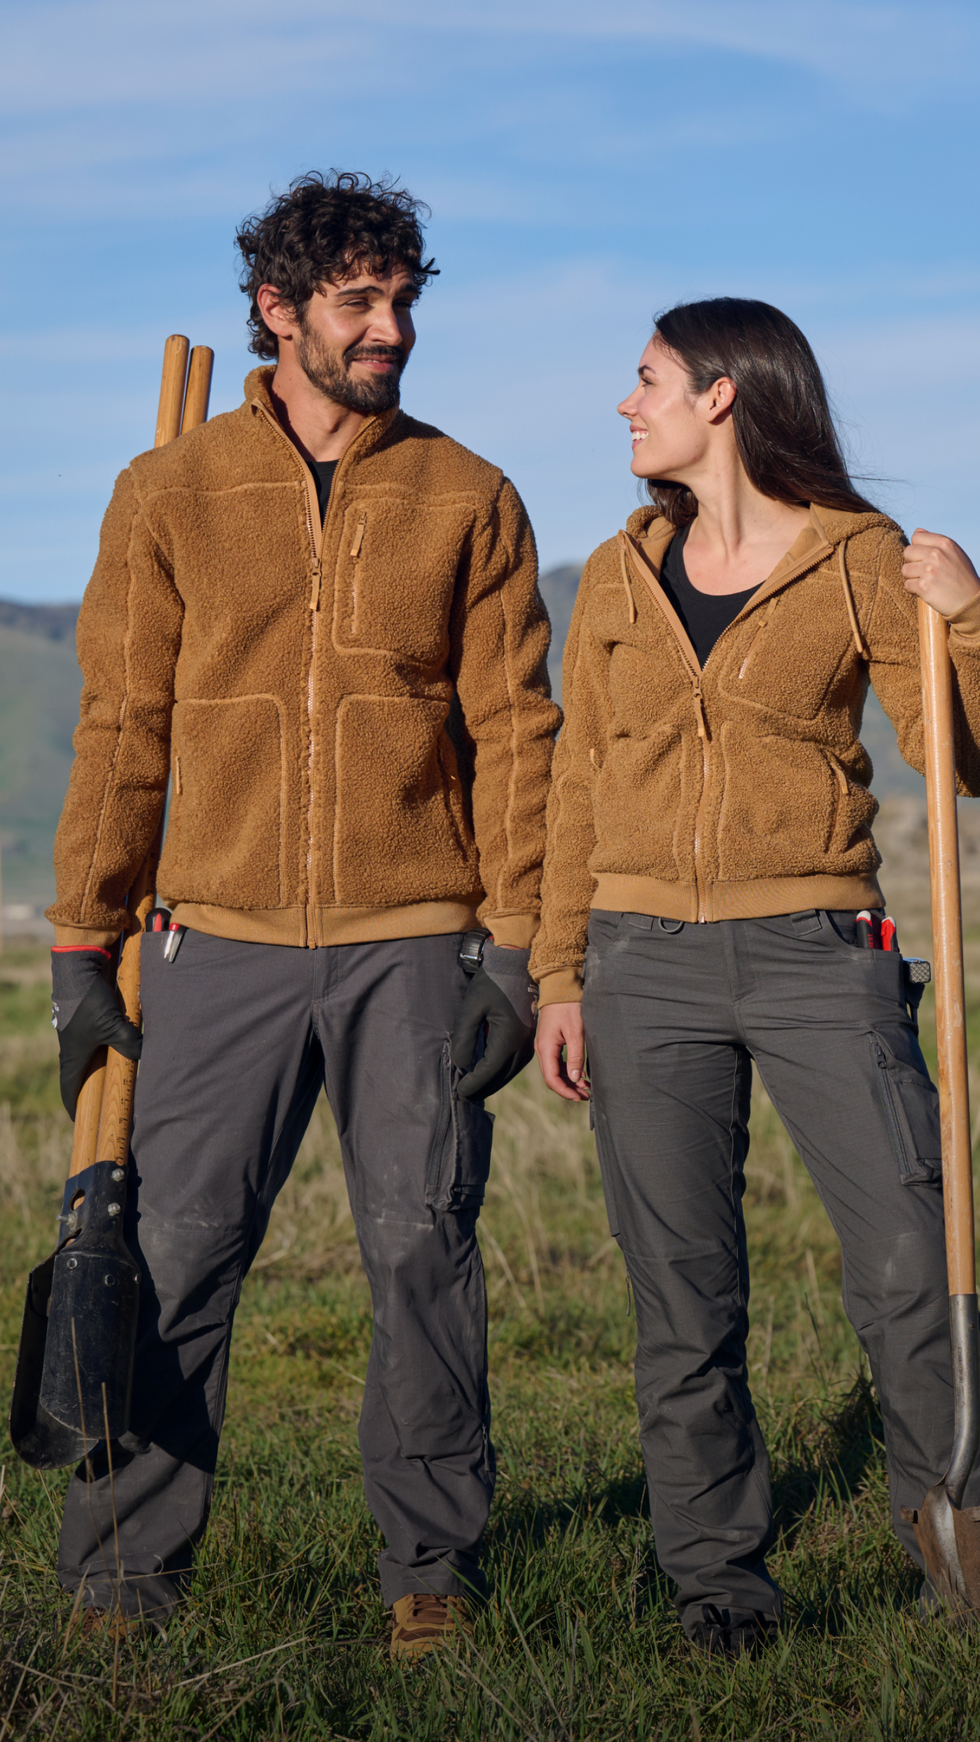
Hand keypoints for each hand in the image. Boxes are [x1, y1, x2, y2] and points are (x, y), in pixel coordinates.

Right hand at [51, 947, 142, 1119]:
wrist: (78, 967)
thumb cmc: (89, 1001)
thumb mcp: (113, 1026)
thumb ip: (130, 1044)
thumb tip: (144, 1056)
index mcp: (72, 1056)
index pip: (69, 1089)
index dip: (74, 1106)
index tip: (79, 1120)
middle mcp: (71, 1047)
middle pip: (82, 1075)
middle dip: (92, 1088)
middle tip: (105, 1099)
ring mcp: (78, 1032)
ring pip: (91, 1056)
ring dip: (103, 1065)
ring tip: (119, 1073)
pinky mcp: (86, 1018)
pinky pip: (97, 1039)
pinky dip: (108, 1046)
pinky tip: (122, 1043)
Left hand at [451, 943, 535, 1100]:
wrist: (516, 965)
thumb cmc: (491, 984)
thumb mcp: (471, 1009)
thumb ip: (464, 1038)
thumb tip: (461, 1065)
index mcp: (508, 1039)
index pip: (488, 1071)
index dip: (472, 1084)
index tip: (459, 1091)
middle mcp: (522, 1045)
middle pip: (501, 1077)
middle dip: (482, 1088)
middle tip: (464, 1095)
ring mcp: (529, 1043)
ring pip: (510, 1072)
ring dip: (492, 1082)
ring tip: (474, 1088)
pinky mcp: (529, 1039)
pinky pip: (516, 1063)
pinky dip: (501, 1072)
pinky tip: (490, 1072)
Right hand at [535, 1001, 588, 1101]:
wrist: (560, 989)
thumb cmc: (569, 1007)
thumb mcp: (576, 1032)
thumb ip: (576, 1056)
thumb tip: (575, 1077)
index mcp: (546, 1048)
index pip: (551, 1078)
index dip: (565, 1091)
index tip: (579, 1097)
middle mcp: (542, 1049)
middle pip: (552, 1077)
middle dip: (568, 1089)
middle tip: (586, 1096)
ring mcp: (545, 1046)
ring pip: (554, 1071)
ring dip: (568, 1081)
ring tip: (586, 1088)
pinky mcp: (550, 1043)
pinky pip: (556, 1063)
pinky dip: (567, 1071)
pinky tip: (579, 1075)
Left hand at [903, 529, 979, 618]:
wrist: (969, 601)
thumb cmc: (961, 576)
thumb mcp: (954, 553)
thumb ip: (936, 542)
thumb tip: (917, 531)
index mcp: (944, 543)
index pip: (916, 537)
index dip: (918, 548)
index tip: (925, 557)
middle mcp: (936, 554)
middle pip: (907, 552)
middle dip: (913, 562)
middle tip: (925, 571)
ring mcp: (929, 570)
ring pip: (905, 569)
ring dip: (912, 577)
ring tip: (925, 581)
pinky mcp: (923, 587)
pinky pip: (906, 585)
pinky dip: (913, 589)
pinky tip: (925, 590)